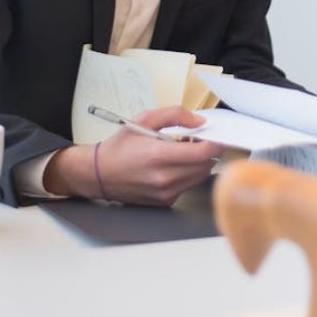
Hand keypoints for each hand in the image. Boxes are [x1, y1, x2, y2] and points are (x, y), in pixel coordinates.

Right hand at [45, 107, 224, 205]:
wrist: (99, 174)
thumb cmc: (120, 147)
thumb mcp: (144, 119)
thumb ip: (174, 115)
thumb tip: (199, 121)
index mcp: (158, 156)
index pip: (202, 153)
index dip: (215, 143)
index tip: (217, 137)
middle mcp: (163, 178)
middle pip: (205, 166)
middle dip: (206, 152)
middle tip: (197, 140)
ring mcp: (165, 193)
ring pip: (199, 177)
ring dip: (199, 163)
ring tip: (184, 152)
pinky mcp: (165, 201)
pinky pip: (188, 186)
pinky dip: (188, 175)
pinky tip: (175, 166)